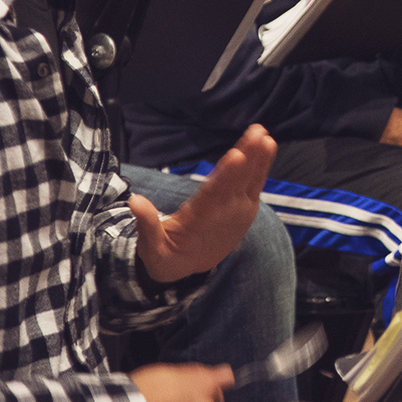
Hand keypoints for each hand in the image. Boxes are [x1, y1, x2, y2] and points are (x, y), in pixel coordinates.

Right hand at [131, 124, 275, 281]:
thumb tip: (134, 201)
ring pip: (249, 182)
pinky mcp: (244, 210)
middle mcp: (222, 214)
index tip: (237, 155)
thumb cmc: (166, 254)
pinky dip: (261, 167)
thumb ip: (146, 224)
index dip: (227, 174)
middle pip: (236, 182)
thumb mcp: (151, 246)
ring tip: (265, 136)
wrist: (189, 269)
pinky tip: (268, 147)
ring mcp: (236, 212)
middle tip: (258, 133)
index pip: (214, 193)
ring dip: (259, 159)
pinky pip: (254, 186)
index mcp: (199, 220)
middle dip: (248, 157)